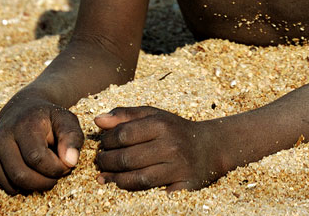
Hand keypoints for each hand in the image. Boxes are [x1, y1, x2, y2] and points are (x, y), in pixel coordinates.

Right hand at [0, 95, 84, 194]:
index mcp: (24, 124)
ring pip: (11, 184)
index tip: (66, 165)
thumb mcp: (67, 121)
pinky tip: (28, 170)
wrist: (22, 109)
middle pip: (21, 175)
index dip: (56, 168)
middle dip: (44, 182)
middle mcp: (2, 135)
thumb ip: (72, 138)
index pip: (37, 158)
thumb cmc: (48, 119)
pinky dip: (19, 185)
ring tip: (43, 171)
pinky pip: (2, 185)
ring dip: (33, 185)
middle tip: (55, 175)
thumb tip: (70, 161)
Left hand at [94, 106, 225, 190]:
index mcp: (162, 124)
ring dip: (115, 179)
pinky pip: (152, 193)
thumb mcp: (154, 116)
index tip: (102, 144)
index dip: (106, 141)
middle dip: (106, 162)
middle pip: (127, 158)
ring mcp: (178, 168)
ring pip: (137, 179)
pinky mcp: (184, 187)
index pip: (123, 134)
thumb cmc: (176, 130)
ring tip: (105, 176)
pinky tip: (124, 187)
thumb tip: (97, 121)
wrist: (211, 147)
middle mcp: (171, 145)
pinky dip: (135, 192)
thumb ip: (126, 115)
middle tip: (100, 162)